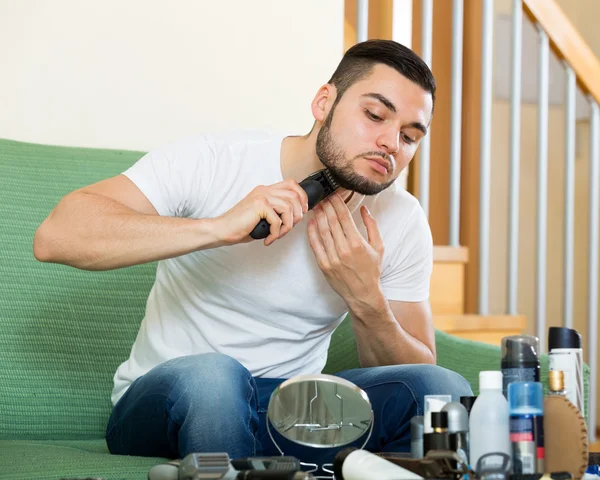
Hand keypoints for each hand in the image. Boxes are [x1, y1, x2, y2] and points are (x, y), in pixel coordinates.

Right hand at [214, 179, 308, 245]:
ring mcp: (262, 196)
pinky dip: (276, 233)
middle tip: (288, 228)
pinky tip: (268, 239)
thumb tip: (296, 215)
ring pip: (289, 208)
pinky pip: (278, 220)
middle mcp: (264, 190)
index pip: (291, 184)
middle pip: (294, 195)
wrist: (222, 229)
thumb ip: (276, 211)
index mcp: (265, 190)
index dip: (302, 196)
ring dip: (287, 226)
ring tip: (277, 235)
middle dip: (298, 214)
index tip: (303, 211)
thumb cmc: (241, 226)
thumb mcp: (262, 215)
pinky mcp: (259, 205)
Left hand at [307, 192, 384, 309]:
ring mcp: (332, 258)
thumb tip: (364, 209)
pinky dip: (312, 232)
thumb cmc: (372, 270)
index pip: (344, 217)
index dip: (337, 203)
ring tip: (317, 206)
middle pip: (331, 221)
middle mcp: (343, 250)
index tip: (334, 195)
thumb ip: (372, 226)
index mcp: (357, 243)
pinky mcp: (323, 265)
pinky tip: (311, 222)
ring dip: (318, 216)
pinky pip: (315, 245)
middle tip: (323, 197)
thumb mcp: (379, 247)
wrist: (363, 294)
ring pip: (322, 231)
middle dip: (327, 206)